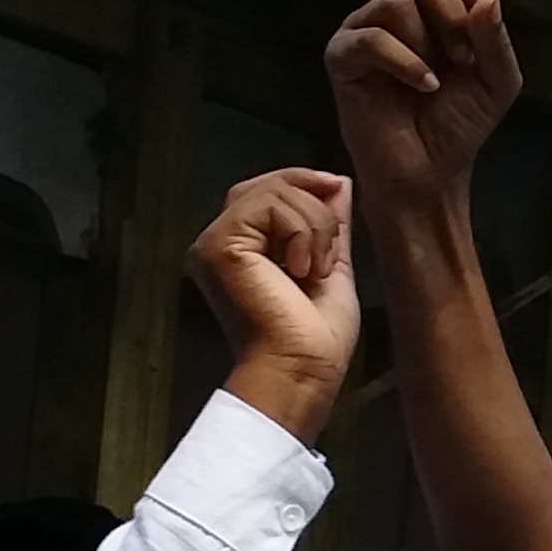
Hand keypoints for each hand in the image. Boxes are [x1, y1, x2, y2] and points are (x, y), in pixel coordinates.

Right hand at [192, 169, 358, 442]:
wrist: (303, 367)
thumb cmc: (316, 336)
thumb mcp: (332, 265)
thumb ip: (328, 224)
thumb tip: (337, 183)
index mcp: (242, 249)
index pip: (267, 191)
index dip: (305, 184)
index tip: (337, 197)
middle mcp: (219, 242)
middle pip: (267, 184)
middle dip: (314, 203)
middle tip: (329, 251)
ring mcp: (214, 242)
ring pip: (273, 191)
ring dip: (315, 226)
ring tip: (315, 270)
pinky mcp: (219, 245)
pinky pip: (269, 206)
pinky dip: (303, 232)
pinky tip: (302, 270)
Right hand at [323, 0, 524, 206]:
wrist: (429, 171)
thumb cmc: (459, 123)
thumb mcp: (497, 80)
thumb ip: (496, 38)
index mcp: (436, 5)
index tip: (480, 33)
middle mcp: (399, 8)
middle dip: (452, 14)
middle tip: (462, 58)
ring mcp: (366, 29)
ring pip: (396, 1)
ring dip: (427, 44)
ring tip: (436, 80)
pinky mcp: (342, 56)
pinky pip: (371, 38)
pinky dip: (405, 63)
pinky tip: (423, 87)